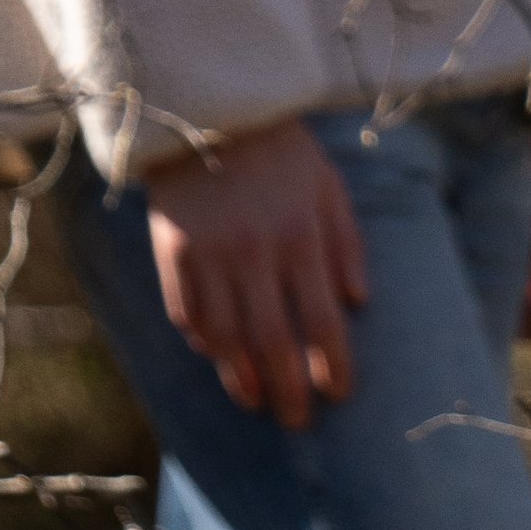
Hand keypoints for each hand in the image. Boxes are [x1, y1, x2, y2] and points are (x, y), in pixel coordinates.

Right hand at [141, 118, 366, 427]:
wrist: (212, 110)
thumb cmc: (282, 153)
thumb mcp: (329, 186)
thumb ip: (347, 244)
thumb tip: (358, 302)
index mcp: (300, 236)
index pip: (322, 320)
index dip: (333, 364)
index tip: (340, 393)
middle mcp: (254, 252)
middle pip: (273, 342)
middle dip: (289, 390)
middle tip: (298, 419)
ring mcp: (209, 255)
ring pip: (225, 338)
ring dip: (242, 378)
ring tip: (256, 400)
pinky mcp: (172, 252)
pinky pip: (186, 313)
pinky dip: (202, 341)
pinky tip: (217, 356)